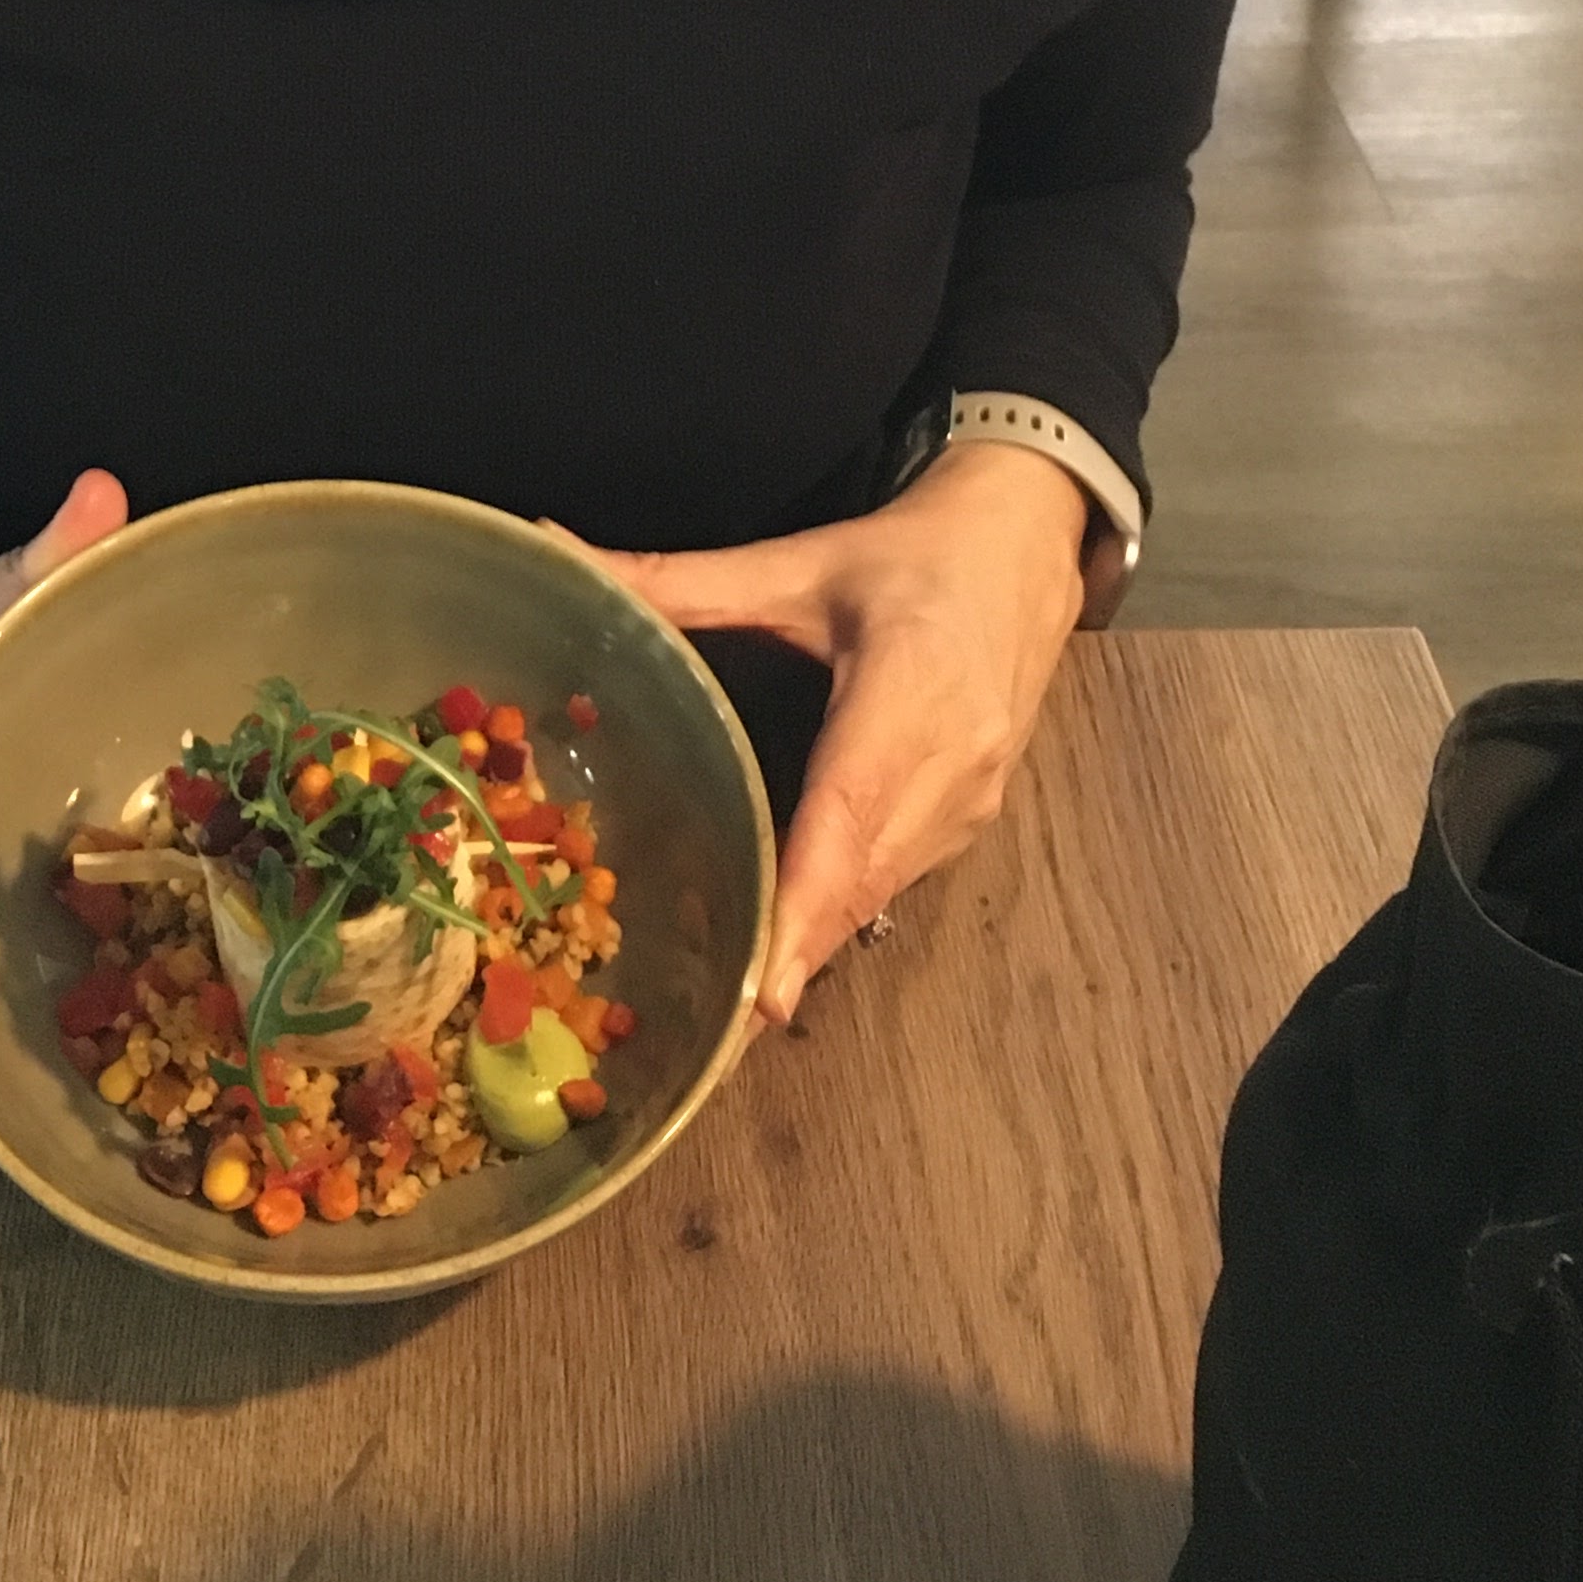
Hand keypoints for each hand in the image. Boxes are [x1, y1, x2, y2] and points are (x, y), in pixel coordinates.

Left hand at [574, 445, 1085, 1023]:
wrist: (1026, 550)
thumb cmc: (909, 555)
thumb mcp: (793, 563)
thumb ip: (674, 578)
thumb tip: (556, 548)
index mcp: (908, 687)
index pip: (849, 814)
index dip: (805, 905)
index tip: (764, 993)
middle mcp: (952, 761)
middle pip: (862, 879)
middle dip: (791, 954)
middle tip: (711, 1034)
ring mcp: (972, 800)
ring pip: (881, 892)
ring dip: (814, 944)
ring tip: (732, 1009)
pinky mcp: (974, 817)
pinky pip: (899, 878)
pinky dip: (842, 912)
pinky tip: (787, 939)